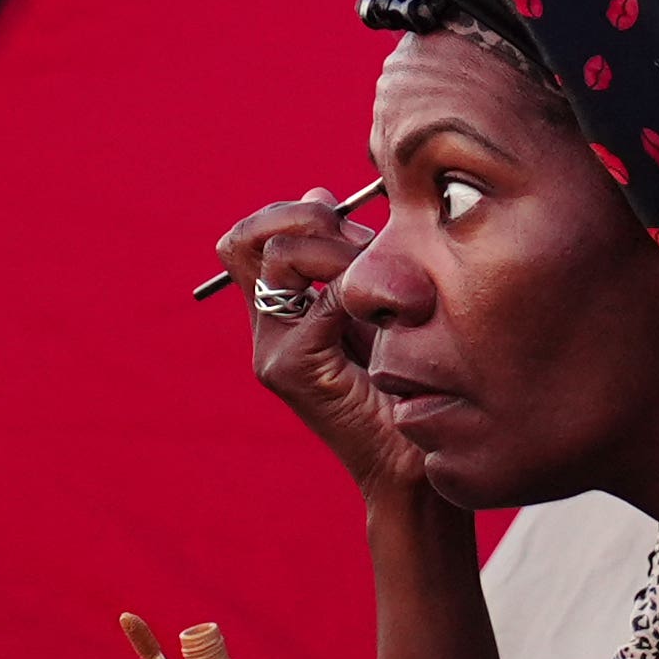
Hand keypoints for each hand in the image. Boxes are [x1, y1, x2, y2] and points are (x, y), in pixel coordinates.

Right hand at [212, 194, 416, 498]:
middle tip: (362, 242)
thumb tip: (319, 192)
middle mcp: (266, 329)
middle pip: (245, 239)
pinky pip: (326, 298)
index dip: (297, 214)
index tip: (354, 227)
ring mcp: (273, 350)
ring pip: (278, 256)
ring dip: (337, 248)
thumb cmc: (406, 386)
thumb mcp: (374, 305)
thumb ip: (345, 256)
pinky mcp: (292, 369)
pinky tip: (403, 307)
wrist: (413, 465)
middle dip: (306, 219)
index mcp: (279, 312)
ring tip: (380, 275)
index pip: (251, 237)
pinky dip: (366, 287)